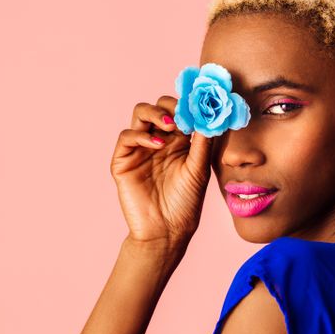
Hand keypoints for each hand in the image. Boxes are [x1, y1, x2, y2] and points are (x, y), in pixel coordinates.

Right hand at [110, 96, 212, 253]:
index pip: (179, 111)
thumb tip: (211, 113)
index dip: (187, 104)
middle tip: (182, 115)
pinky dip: (142, 135)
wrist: (166, 230)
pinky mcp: (123, 160)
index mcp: (179, 141)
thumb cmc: (185, 203)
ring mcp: (140, 148)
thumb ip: (203, 141)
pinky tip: (158, 144)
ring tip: (170, 126)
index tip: (199, 103)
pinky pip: (127, 136)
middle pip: (158, 106)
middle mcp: (159, 140)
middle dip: (170, 105)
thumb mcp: (199, 168)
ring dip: (155, 113)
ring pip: (140, 113)